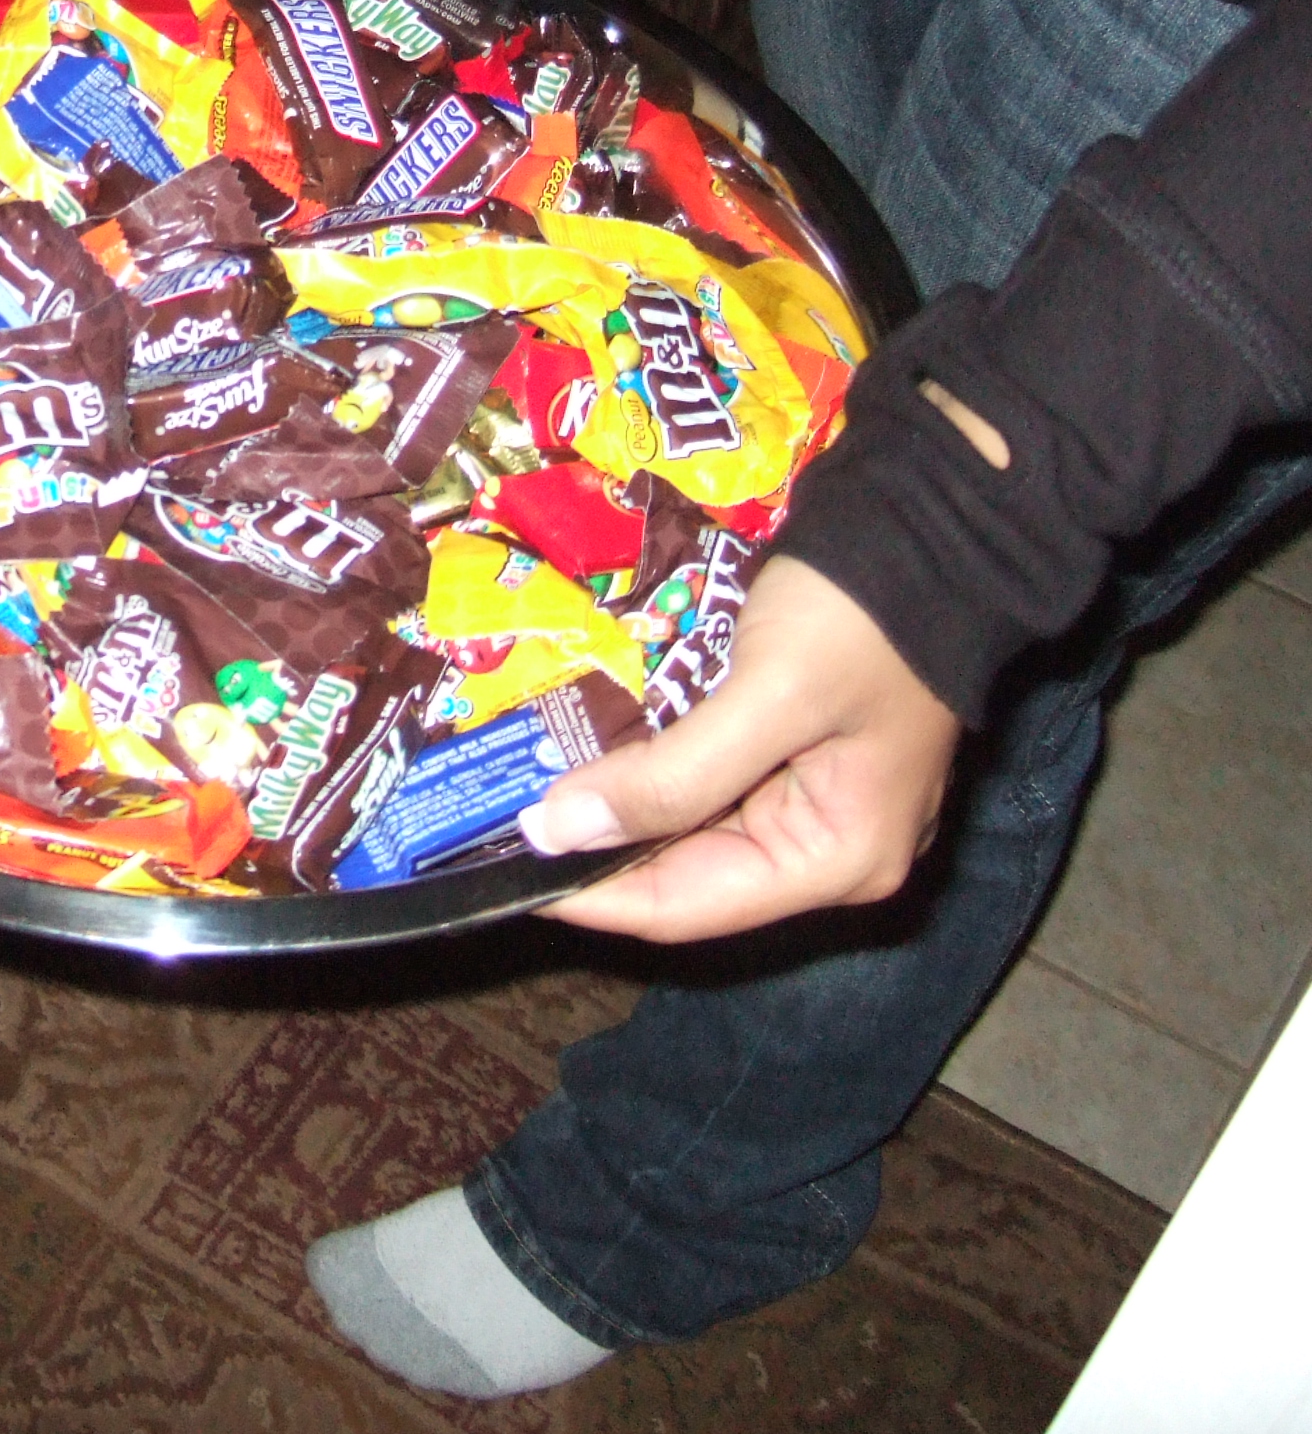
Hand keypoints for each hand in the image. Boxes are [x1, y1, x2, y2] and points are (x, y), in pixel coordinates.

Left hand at [521, 557, 959, 942]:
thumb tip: (554, 833)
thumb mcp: (767, 696)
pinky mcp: (794, 759)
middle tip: (499, 824)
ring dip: (612, 813)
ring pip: (686, 833)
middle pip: (683, 875)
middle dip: (593, 852)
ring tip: (525, 794)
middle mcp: (828, 853)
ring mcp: (815, 806)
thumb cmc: (861, 618)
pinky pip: (703, 787)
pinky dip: (646, 776)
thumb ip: (668, 778)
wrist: (933, 527)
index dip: (587, 894)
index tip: (503, 867)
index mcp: (836, 860)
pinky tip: (584, 759)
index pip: (684, 906)